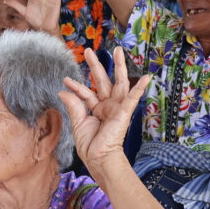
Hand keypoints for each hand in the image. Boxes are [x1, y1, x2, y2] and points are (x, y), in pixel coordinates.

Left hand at [59, 47, 150, 167]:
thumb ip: (73, 105)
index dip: (76, 86)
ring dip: (119, 66)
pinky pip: (133, 98)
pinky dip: (139, 88)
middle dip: (96, 66)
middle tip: (89, 51)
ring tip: (118, 50)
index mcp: (96, 108)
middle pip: (102, 81)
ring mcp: (117, 107)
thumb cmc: (90, 145)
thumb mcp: (78, 123)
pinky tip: (147, 77)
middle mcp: (107, 105)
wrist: (98, 158)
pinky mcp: (124, 112)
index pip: (86, 93)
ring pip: (119, 82)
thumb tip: (62, 91)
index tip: (66, 79)